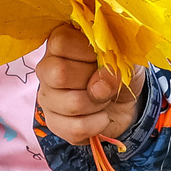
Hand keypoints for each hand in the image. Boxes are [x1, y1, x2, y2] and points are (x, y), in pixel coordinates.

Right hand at [36, 23, 141, 144]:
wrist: (124, 100)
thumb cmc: (118, 69)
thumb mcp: (123, 56)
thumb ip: (114, 60)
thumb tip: (100, 83)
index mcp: (60, 44)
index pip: (61, 42)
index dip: (87, 51)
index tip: (102, 56)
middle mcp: (46, 68)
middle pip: (60, 74)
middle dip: (95, 81)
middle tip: (106, 81)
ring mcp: (47, 97)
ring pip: (72, 104)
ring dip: (99, 103)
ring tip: (104, 98)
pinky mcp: (54, 123)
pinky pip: (76, 128)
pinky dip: (98, 123)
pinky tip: (101, 116)